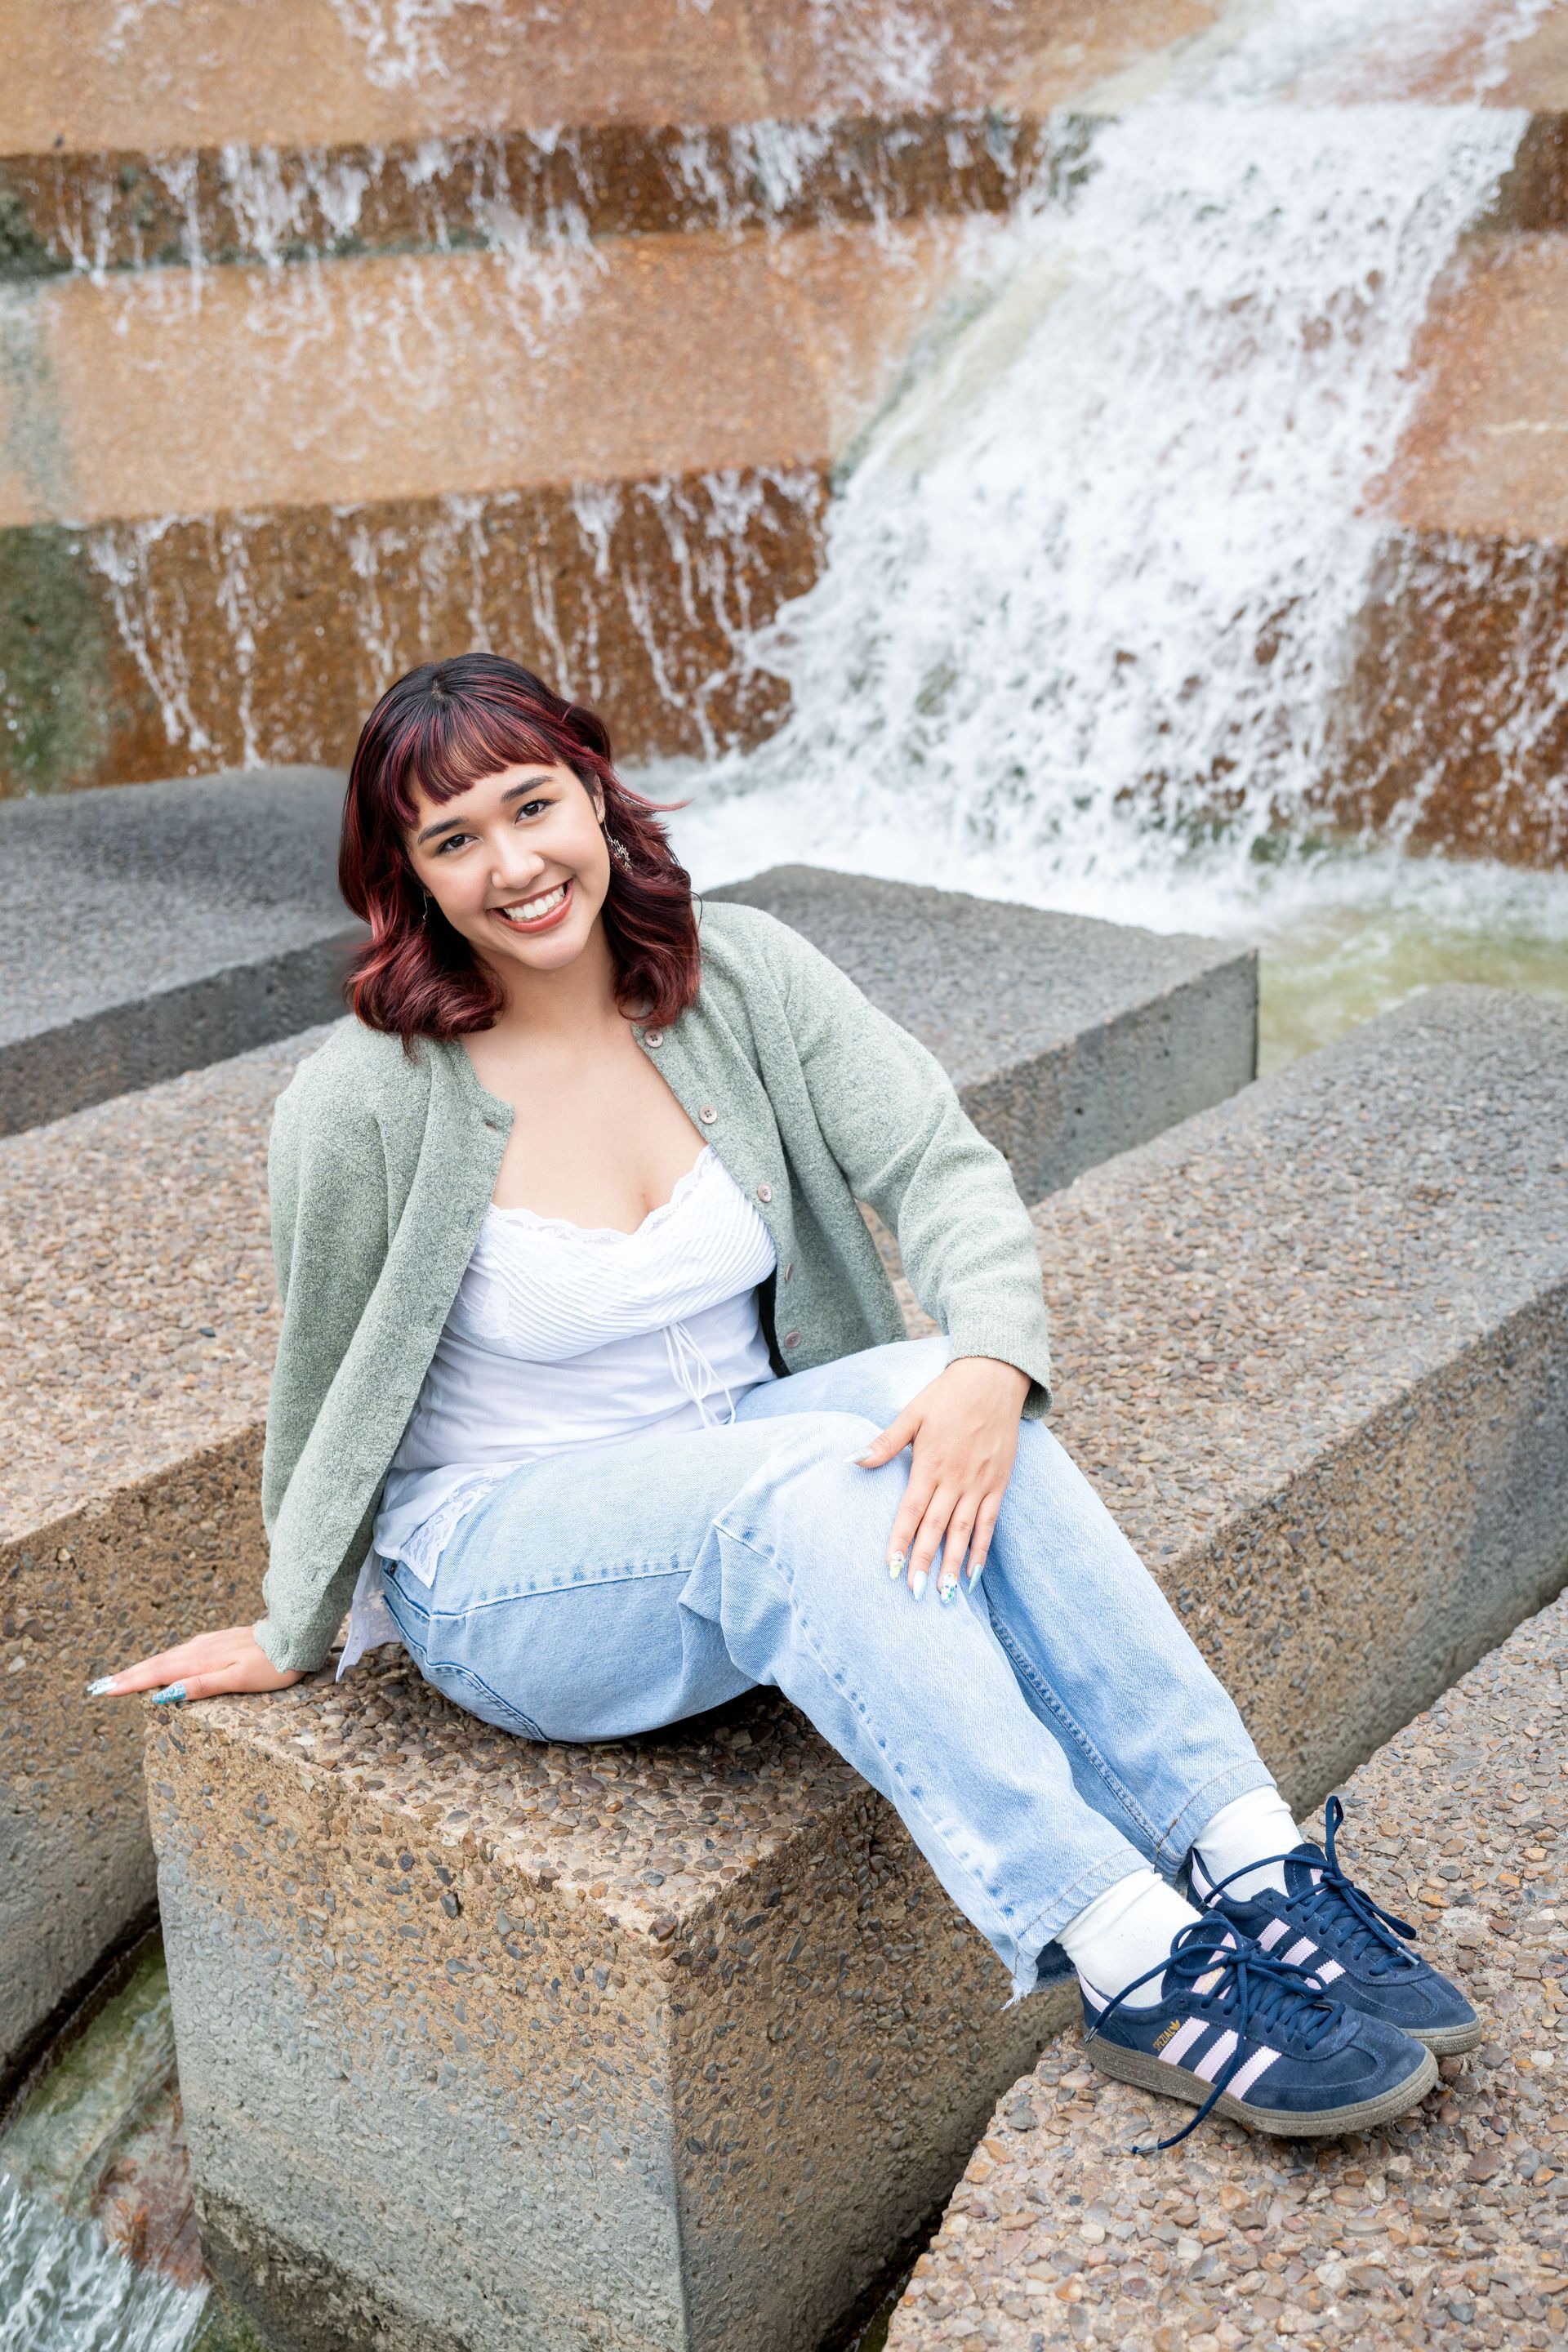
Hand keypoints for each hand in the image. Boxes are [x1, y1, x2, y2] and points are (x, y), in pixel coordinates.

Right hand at [87, 1624, 303, 1706]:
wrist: (296, 1636)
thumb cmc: (273, 1665)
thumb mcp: (239, 1679)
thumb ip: (202, 1685)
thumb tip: (164, 1693)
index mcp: (201, 1660)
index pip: (157, 1674)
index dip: (129, 1683)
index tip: (103, 1690)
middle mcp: (200, 1649)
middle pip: (156, 1664)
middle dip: (127, 1676)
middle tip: (97, 1686)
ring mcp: (208, 1643)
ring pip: (167, 1657)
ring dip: (142, 1668)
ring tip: (119, 1678)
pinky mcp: (218, 1642)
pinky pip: (182, 1653)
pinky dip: (163, 1661)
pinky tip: (161, 1665)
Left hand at [853, 1356, 1028, 1600]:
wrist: (993, 1379)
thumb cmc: (947, 1395)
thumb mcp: (912, 1413)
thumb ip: (886, 1442)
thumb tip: (853, 1459)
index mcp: (929, 1464)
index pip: (911, 1511)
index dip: (900, 1540)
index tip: (890, 1568)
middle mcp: (955, 1479)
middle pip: (936, 1528)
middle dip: (923, 1561)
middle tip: (914, 1593)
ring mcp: (979, 1483)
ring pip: (964, 1531)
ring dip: (954, 1563)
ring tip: (945, 1594)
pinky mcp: (998, 1484)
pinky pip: (990, 1522)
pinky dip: (982, 1549)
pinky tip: (974, 1573)